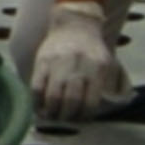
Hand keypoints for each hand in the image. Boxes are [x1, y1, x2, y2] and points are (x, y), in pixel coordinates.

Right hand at [29, 0, 124, 124]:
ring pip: (52, 96)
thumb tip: (102, 110)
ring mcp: (58, 63)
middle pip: (71, 101)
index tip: (82, 120)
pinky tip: (40, 106)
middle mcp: (78, 65)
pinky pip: (37, 87)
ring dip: (52, 112)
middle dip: (68, 116)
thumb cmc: (92, 50)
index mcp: (97, 68)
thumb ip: (107, 86)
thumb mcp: (108, 64)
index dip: (85, 116)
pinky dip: (37, 101)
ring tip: (53, 116)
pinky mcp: (42, 61)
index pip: (90, 101)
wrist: (74, 25)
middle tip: (66, 119)